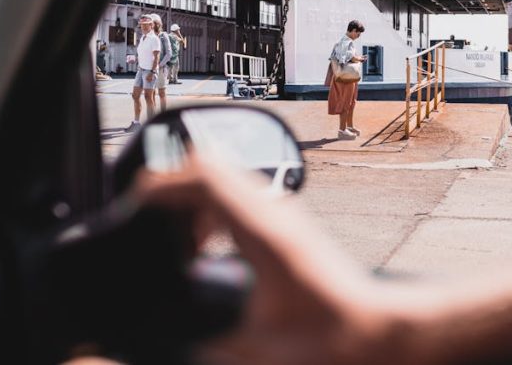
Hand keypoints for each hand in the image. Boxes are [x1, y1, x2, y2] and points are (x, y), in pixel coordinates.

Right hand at [127, 159, 410, 364]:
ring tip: (176, 241)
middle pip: (210, 165)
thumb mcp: (256, 349)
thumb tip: (171, 343)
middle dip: (170, 188)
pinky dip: (211, 210)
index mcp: (265, 233)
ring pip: (225, 176)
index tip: (134, 204)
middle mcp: (275, 211)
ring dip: (191, 198)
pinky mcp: (287, 222)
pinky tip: (206, 248)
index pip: (205, 176)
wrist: (377, 333)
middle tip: (148, 223)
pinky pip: (238, 195)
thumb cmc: (331, 339)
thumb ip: (208, 346)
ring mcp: (283, 212)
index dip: (162, 184)